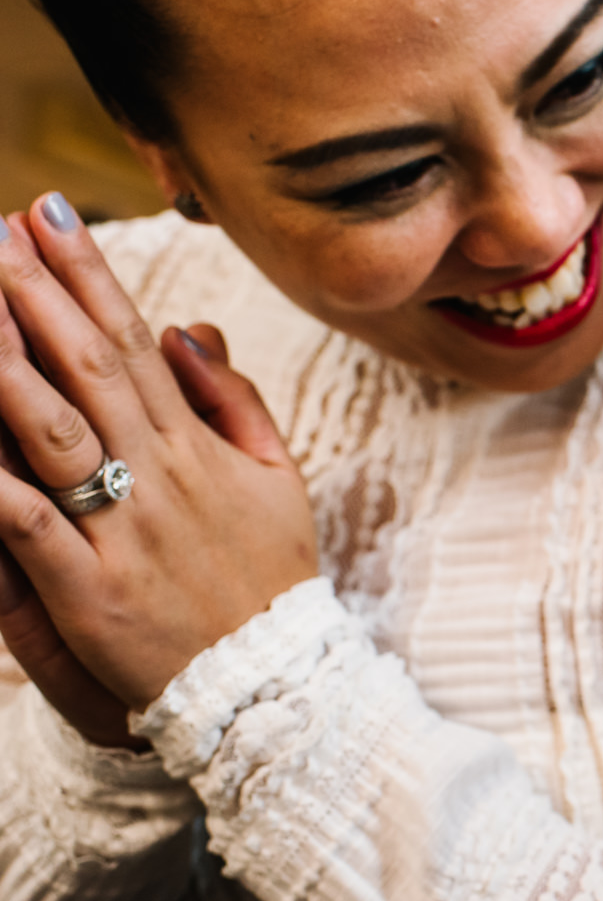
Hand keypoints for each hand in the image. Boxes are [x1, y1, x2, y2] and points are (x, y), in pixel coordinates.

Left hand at [0, 198, 316, 709]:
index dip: (93, 277)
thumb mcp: (277, 483)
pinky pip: (28, 525)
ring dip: (5, 364)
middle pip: (91, 370)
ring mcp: (125, 532)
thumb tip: (189, 330)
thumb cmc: (268, 581)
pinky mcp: (90, 590)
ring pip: (55, 432)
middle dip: (36, 294)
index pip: (139, 343)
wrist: (276, 686)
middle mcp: (161, 477)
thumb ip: (233, 403)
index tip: (52, 213)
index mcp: (200, 448)